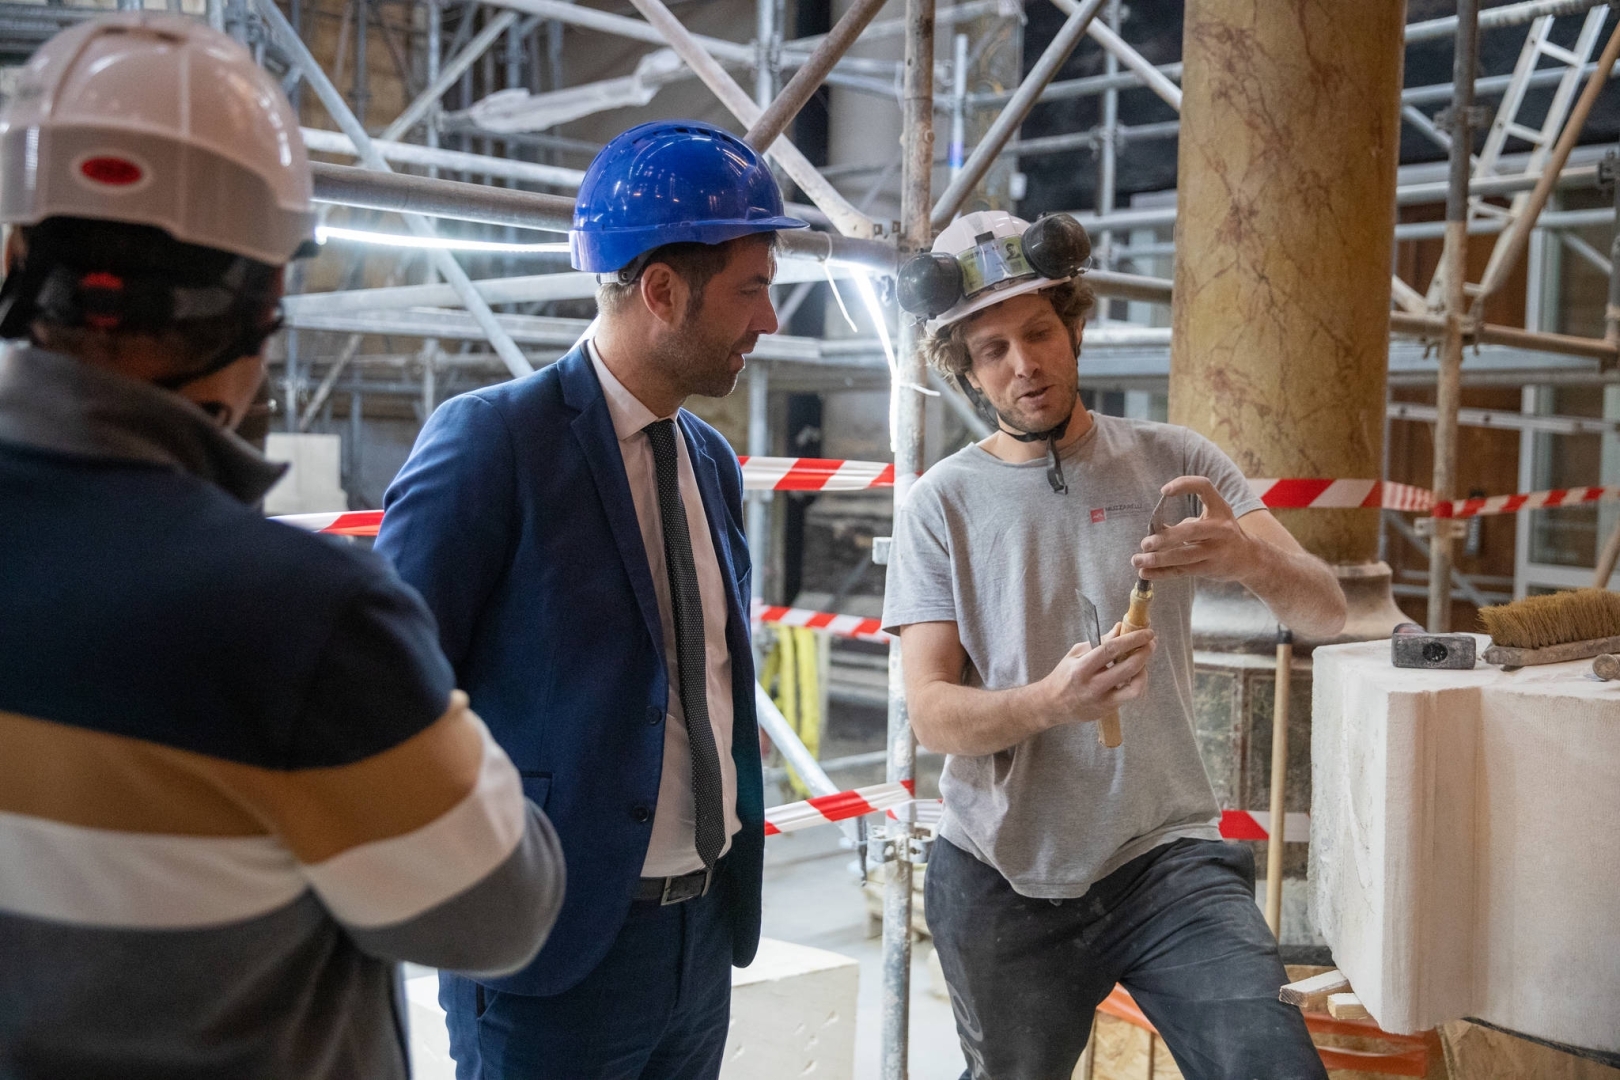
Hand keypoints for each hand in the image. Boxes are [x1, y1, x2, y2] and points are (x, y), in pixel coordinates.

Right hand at [1041, 626, 1155, 724]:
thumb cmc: (1063, 676)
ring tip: (1144, 660)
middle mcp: (1093, 685)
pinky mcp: (1108, 710)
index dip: (1132, 639)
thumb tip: (1120, 629)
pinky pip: (1129, 695)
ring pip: (1134, 687)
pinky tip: (1136, 674)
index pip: (1111, 649)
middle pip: (1128, 667)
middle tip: (1151, 642)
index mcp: (1081, 668)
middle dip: (1144, 652)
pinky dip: (1136, 683)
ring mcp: (1102, 700)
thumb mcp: (1075, 654)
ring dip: (1144, 671)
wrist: (1052, 705)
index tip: (1146, 632)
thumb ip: (1098, 643)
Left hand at [1132, 475, 1259, 582]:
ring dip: (1158, 560)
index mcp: (1220, 508)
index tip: (1164, 491)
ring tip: (1137, 560)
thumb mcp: (1210, 520)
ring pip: (1184, 556)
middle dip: (1166, 538)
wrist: (1249, 558)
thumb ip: (1184, 522)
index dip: (1185, 485)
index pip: (1204, 487)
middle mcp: (1221, 528)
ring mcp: (1217, 550)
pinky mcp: (1211, 568)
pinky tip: (1145, 573)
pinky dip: (1162, 573)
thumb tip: (1152, 530)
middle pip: (1191, 531)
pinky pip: (1182, 571)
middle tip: (1145, 543)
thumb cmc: (1221, 533)